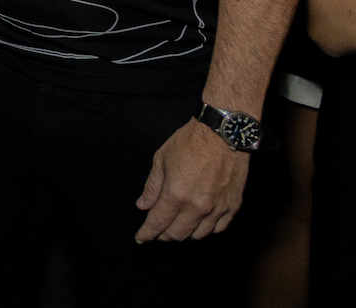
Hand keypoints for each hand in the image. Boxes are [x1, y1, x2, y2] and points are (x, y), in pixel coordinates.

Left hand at [134, 118, 248, 241]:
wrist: (223, 134)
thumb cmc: (189, 143)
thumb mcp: (161, 159)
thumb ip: (152, 187)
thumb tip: (143, 206)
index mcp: (176, 195)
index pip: (158, 223)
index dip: (147, 234)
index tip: (141, 239)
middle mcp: (197, 207)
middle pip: (178, 234)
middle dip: (164, 236)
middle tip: (157, 233)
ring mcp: (217, 209)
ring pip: (199, 235)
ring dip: (185, 234)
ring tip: (177, 228)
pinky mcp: (233, 207)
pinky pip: (218, 229)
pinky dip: (206, 230)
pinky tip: (199, 224)